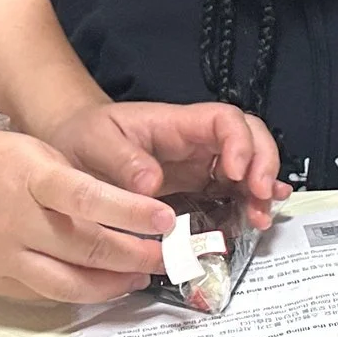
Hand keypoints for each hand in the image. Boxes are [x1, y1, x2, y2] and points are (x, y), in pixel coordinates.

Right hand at [0, 121, 181, 303]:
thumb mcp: (30, 149)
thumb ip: (72, 178)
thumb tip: (123, 206)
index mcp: (27, 176)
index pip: (87, 198)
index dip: (131, 212)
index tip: (165, 220)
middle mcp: (14, 220)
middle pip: (85, 247)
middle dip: (135, 254)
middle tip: (166, 255)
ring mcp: (1, 255)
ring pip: (68, 283)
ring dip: (112, 283)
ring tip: (139, 275)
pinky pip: (43, 294)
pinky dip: (76, 291)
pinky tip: (98, 285)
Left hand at [44, 100, 286, 228]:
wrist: (74, 151)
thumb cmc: (85, 138)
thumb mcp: (95, 143)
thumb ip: (123, 161)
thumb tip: (152, 184)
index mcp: (176, 124)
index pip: (224, 120)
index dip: (240, 142)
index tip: (235, 172)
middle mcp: (196, 142)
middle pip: (250, 137)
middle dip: (263, 163)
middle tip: (260, 195)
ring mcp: (201, 166)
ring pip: (248, 167)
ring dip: (260, 190)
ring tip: (261, 217)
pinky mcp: (197, 189)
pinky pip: (232, 192)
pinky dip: (249, 203)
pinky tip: (258, 216)